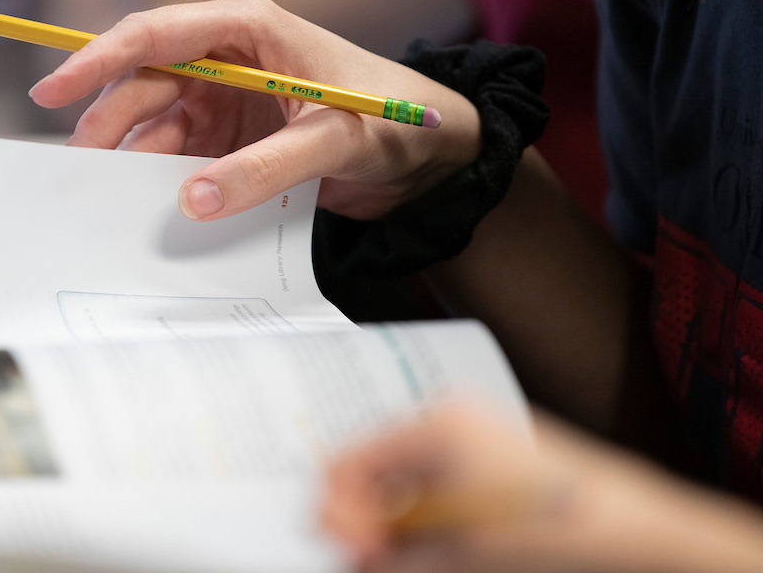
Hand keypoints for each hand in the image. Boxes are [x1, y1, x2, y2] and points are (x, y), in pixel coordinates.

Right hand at [29, 0, 480, 220]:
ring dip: (131, 152)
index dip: (96, 60)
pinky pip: (177, 151)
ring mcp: (223, 95)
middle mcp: (224, 54)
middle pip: (143, 81)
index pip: (155, 35)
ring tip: (110, 193)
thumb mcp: (334, 141)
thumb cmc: (390, 121)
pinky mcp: (228, 133)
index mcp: (246, 27)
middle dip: (108, 120)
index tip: (51, 92)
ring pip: (152, 120)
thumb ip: (266, 169)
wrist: (427, 150)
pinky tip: (148, 200)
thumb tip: (191, 201)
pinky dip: (159, 175)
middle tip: (84, 167)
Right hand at [321, 404, 762, 572]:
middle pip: (374, 470)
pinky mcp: (494, 467)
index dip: (337, 511)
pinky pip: (436, 493)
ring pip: (403, 486)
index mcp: (435, 423)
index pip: (349, 458)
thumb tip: (353, 558)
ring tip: (400, 562)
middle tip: (368, 562)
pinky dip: (425, 524)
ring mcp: (475, 442)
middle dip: (364, 521)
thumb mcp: (460, 550)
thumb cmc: (563, 527)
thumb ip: (391, 553)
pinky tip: (434, 553)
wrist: (643, 534)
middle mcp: (451, 422)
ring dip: (393, 528)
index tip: (346, 551)